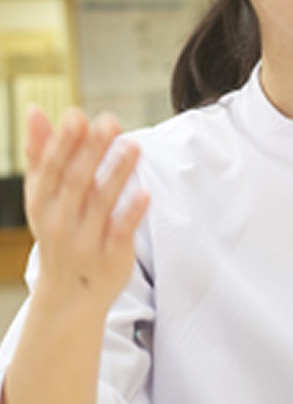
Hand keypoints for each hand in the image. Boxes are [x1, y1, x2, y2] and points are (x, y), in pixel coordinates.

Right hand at [23, 105, 149, 312]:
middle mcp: (59, 221)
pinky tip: (145, 193)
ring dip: (116, 174)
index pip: (51, 168)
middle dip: (92, 151)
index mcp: (43, 202)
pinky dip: (131, 214)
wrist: (69, 296)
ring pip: (100, 204)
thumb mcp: (44, 195)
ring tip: (134, 146)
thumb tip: (34, 109)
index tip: (77, 115)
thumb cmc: (60, 230)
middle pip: (76, 181)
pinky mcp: (109, 258)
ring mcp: (84, 241)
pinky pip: (120, 234)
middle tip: (110, 121)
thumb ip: (42, 151)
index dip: (63, 142)